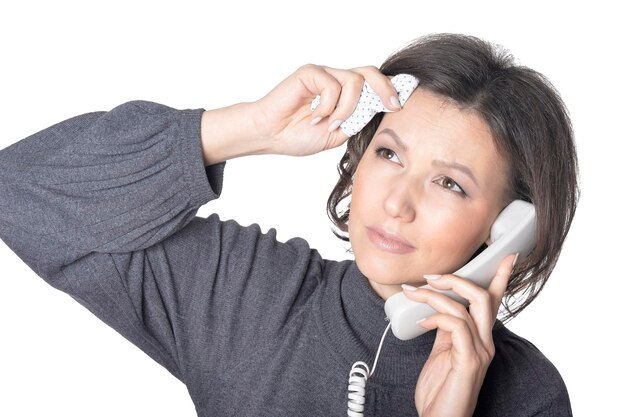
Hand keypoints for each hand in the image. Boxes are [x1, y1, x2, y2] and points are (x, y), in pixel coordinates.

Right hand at [251, 64, 401, 156]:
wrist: (271, 135)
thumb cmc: (298, 135)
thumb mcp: (338, 133)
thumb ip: (357, 121)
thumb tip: (381, 110)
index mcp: (346, 95)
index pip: (373, 85)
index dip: (390, 90)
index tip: (403, 103)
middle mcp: (337, 81)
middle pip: (371, 72)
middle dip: (386, 88)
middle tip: (393, 105)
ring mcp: (324, 74)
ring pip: (354, 82)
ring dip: (347, 109)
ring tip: (330, 124)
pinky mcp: (310, 72)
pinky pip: (332, 85)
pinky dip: (327, 106)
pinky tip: (314, 116)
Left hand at [404, 254, 518, 416]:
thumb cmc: (440, 390)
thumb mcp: (442, 352)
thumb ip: (445, 331)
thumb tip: (438, 309)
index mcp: (480, 337)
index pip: (493, 302)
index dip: (500, 277)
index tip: (506, 255)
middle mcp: (485, 342)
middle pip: (483, 297)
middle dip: (457, 279)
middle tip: (429, 276)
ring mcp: (480, 352)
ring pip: (468, 308)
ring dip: (436, 296)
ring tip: (414, 294)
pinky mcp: (469, 361)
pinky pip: (457, 327)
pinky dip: (437, 318)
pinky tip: (422, 323)